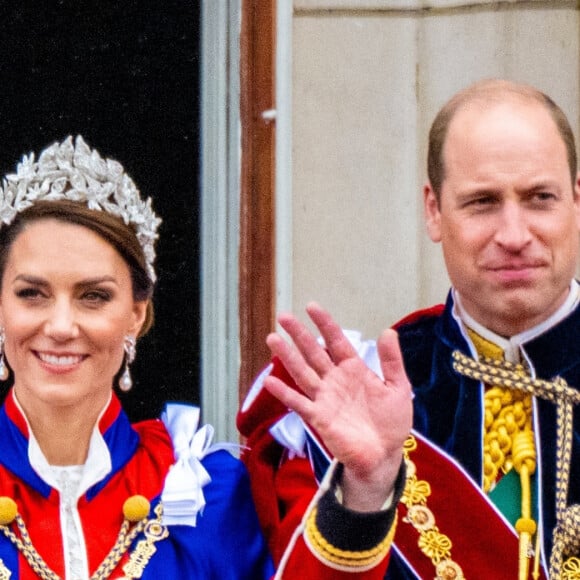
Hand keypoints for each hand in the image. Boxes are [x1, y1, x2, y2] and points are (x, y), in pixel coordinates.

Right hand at [264, 302, 412, 510]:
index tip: (311, 306)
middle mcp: (335, 380)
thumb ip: (392, 361)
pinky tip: (270, 380)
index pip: (336, 341)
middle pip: (314, 352)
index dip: (324, 324)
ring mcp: (325, 398)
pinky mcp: (319, 418)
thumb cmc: (391, 421)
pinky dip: (284, 392)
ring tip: (272, 338)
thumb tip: (388, 330)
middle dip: (299, 335)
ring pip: (302, 372)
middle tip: (283, 317)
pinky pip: (299, 403)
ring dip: (287, 357)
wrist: (384, 455)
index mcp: (354, 369)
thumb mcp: (398, 388)